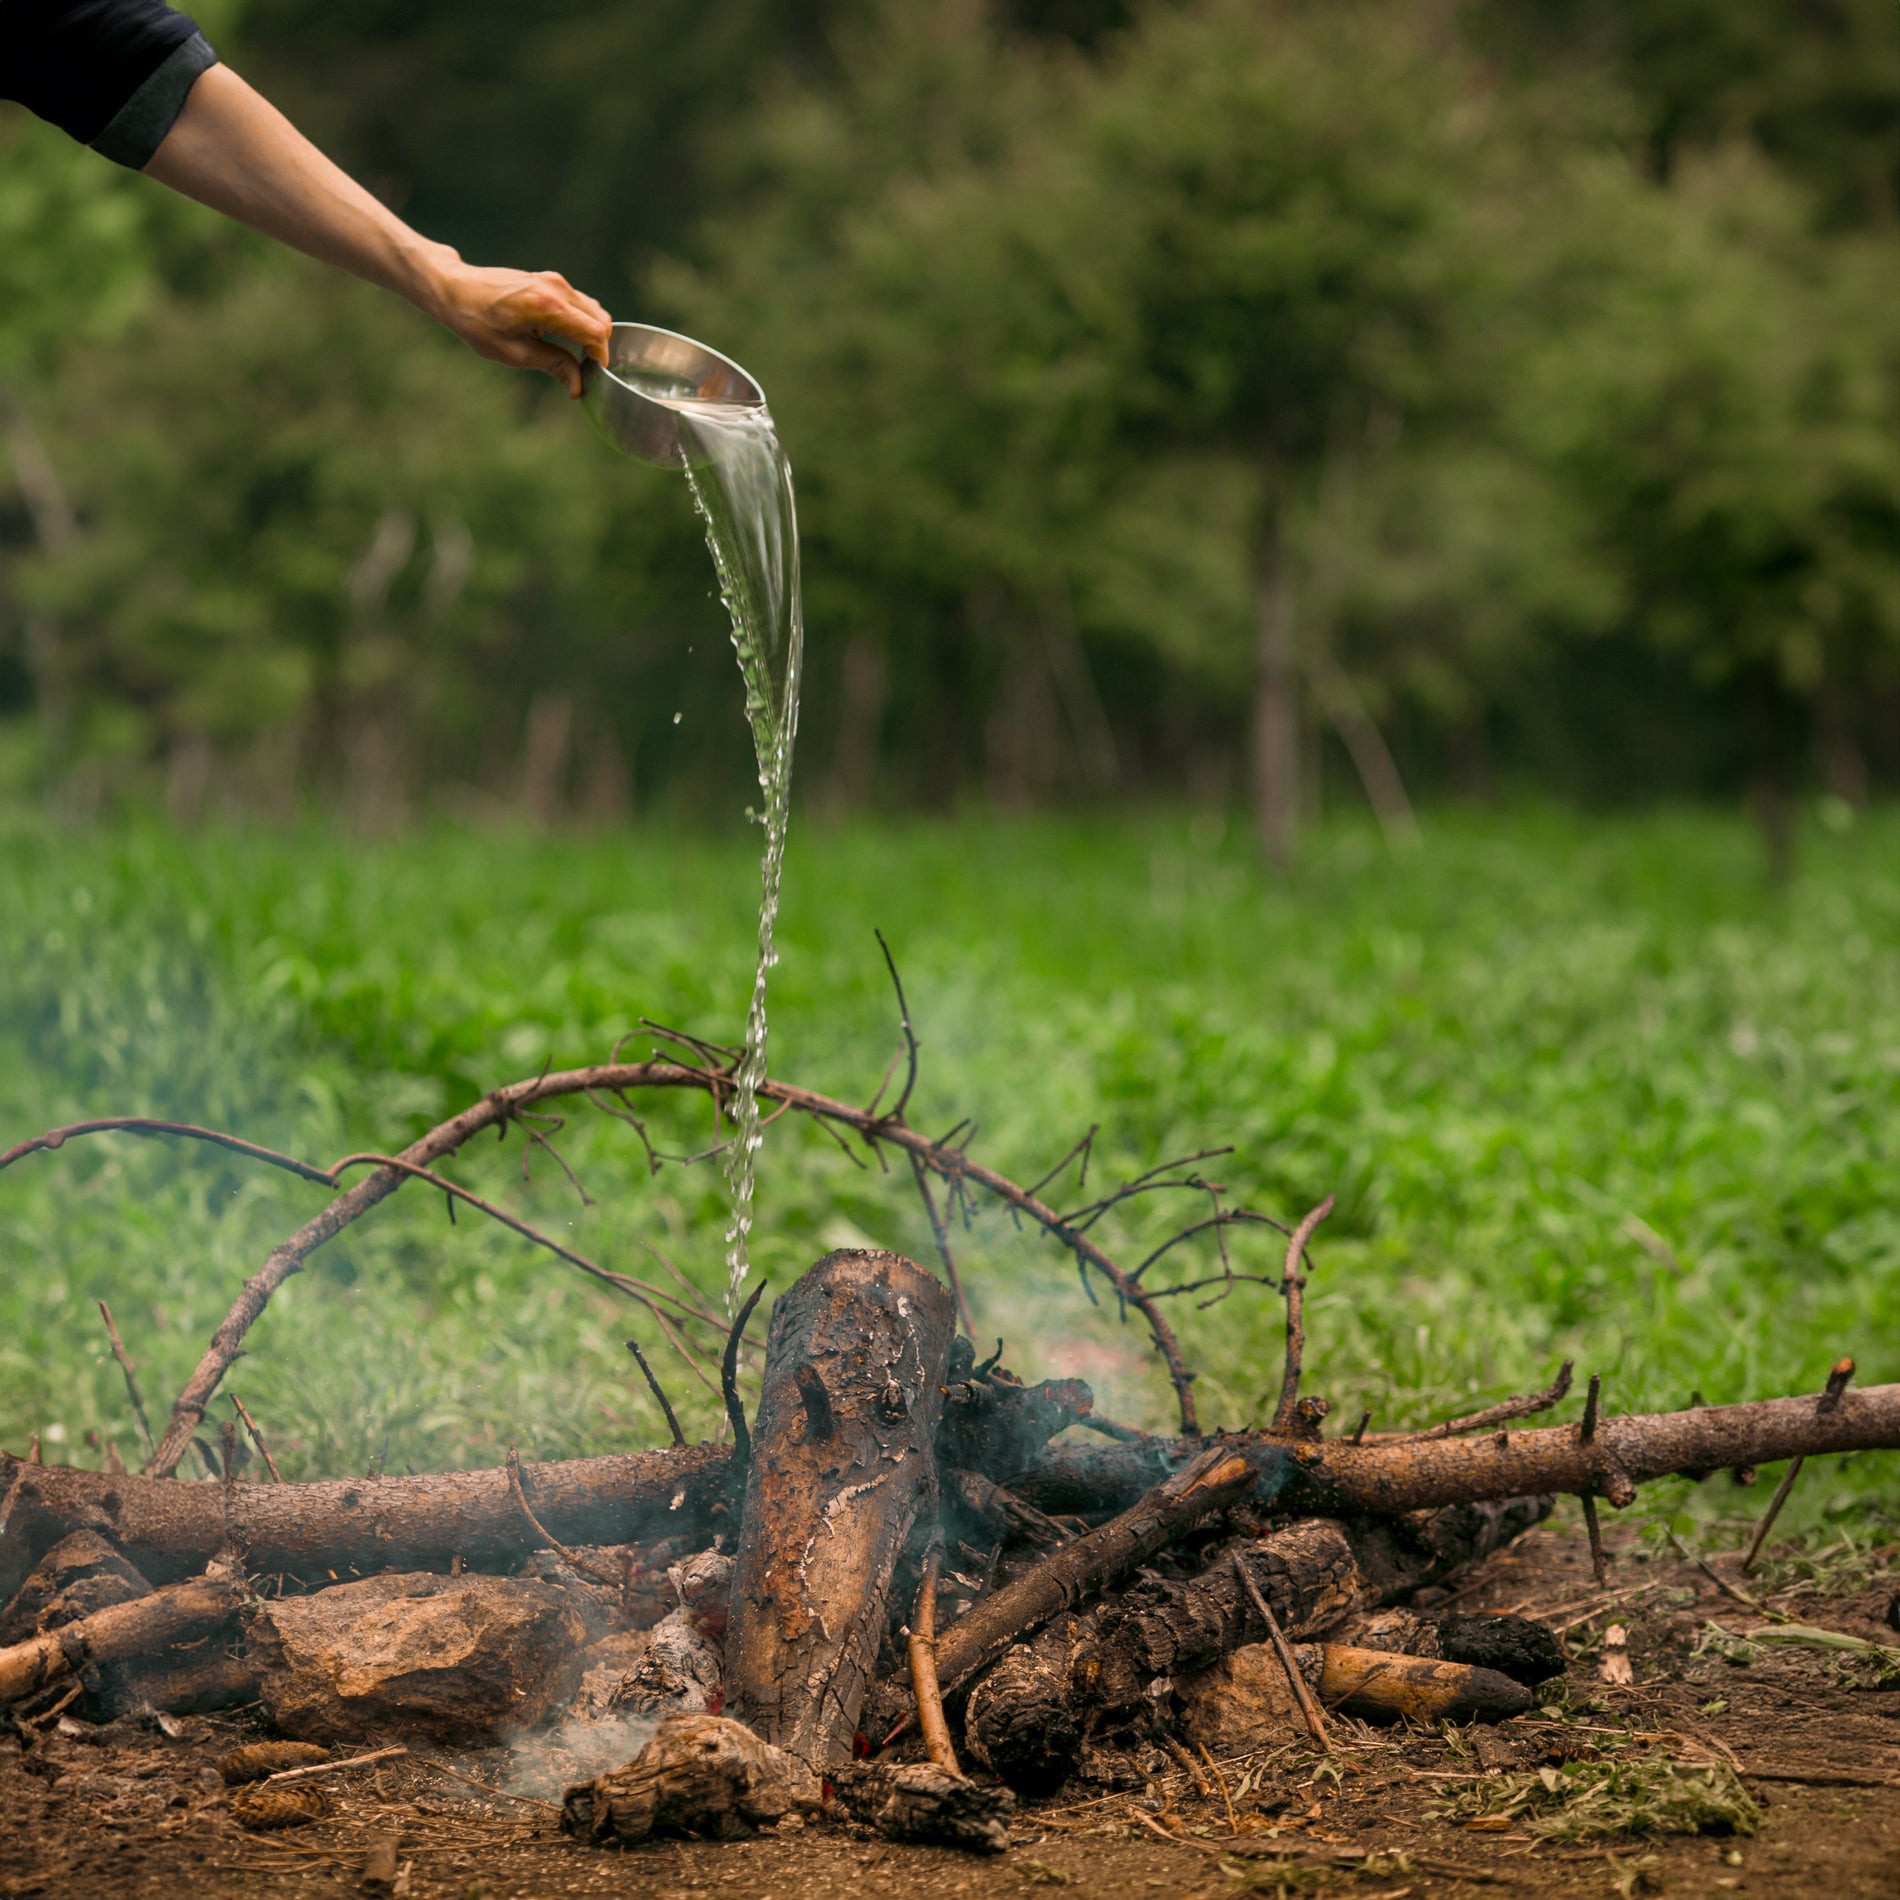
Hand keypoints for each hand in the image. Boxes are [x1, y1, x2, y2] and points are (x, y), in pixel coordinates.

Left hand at [422, 257, 612, 397]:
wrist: (455, 289)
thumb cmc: (478, 322)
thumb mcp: (515, 353)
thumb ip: (553, 366)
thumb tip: (579, 386)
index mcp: (548, 307)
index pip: (596, 333)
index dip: (600, 358)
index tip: (592, 375)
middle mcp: (556, 288)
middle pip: (601, 321)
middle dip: (598, 347)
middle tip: (583, 368)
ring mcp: (554, 281)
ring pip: (593, 311)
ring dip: (590, 334)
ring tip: (574, 355)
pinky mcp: (549, 280)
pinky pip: (579, 303)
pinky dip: (580, 322)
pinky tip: (564, 338)